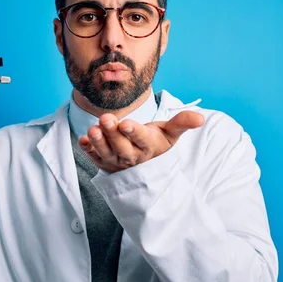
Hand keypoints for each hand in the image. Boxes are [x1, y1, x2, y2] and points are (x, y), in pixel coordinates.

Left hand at [78, 111, 204, 173]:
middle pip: (122, 146)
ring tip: (92, 129)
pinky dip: (88, 150)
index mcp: (149, 146)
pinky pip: (95, 158)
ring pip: (107, 153)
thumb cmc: (157, 141)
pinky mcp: (104, 163)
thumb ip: (182, 123)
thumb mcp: (170, 133)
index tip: (126, 123)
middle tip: (105, 118)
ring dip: (99, 142)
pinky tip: (82, 141)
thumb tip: (200, 118)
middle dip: (113, 133)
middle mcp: (132, 157)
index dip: (134, 132)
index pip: (142, 140)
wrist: (145, 163)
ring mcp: (117, 162)